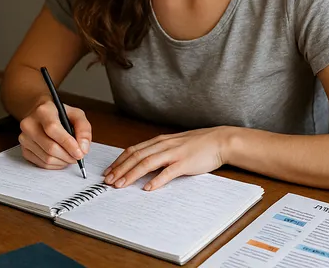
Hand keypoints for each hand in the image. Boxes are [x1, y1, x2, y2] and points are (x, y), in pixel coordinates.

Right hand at [18, 97, 91, 169]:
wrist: (40, 114)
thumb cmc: (59, 114)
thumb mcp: (76, 114)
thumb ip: (83, 129)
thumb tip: (83, 148)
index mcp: (43, 111)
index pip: (53, 129)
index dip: (68, 143)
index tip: (80, 153)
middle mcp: (29, 124)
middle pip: (50, 147)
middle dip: (68, 155)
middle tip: (78, 156)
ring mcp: (24, 138)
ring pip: (47, 158)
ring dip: (63, 161)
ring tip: (70, 156)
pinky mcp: (24, 149)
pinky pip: (42, 164)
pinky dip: (55, 165)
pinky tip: (60, 158)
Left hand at [103, 127, 230, 190]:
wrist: (219, 140)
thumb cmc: (197, 144)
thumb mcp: (174, 145)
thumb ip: (159, 152)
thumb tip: (143, 163)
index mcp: (159, 141)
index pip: (133, 150)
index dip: (119, 161)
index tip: (109, 172)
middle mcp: (163, 145)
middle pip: (136, 156)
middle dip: (120, 169)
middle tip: (108, 180)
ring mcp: (174, 153)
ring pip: (147, 163)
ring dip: (132, 174)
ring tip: (121, 184)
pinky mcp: (185, 162)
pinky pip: (168, 172)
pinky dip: (156, 180)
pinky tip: (148, 188)